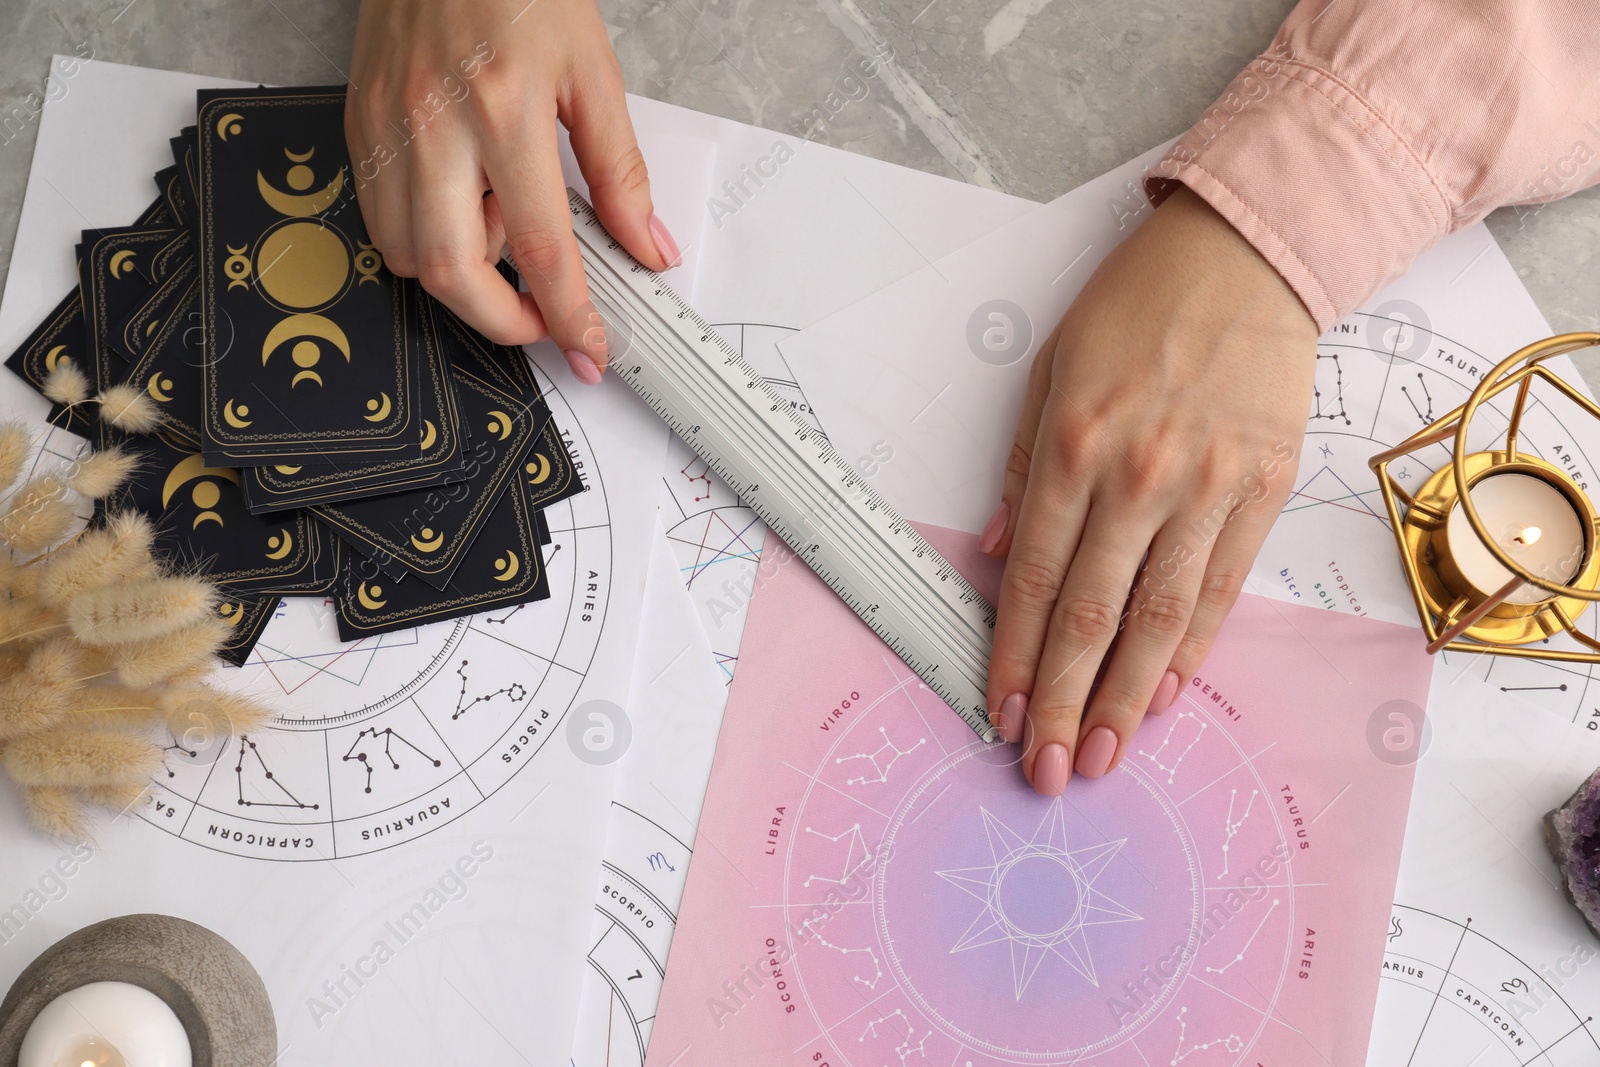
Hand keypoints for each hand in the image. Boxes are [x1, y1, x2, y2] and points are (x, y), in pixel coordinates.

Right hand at [346, 0, 679, 381]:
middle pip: (454, 275)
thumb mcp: (592, 73)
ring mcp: (386, 130)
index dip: (568, 316)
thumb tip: (647, 246)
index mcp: (505, 113)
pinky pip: (381, 219)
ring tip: (502, 232)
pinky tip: (462, 207)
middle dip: (502, 322)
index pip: (541, 249)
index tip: (589, 350)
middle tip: (541, 321)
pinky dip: (423, 241)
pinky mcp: (359, 126)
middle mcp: (435, 129)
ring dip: (461, 279)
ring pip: (408, 258)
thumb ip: (620, 171)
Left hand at [981, 185, 1315, 795]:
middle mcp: (1140, 477)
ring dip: (1126, 699)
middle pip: (1094, 617)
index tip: (998, 712)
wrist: (1247, 259)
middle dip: (1062, 702)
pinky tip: (1166, 698)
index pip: (1037, 580)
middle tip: (1045, 770)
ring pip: (1161, 620)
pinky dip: (1192, 651)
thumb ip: (1023, 473)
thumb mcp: (1050, 373)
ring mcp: (1207, 490)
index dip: (1014, 656)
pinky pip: (1222, 591)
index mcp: (1075, 446)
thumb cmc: (1137, 310)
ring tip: (1101, 756)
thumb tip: (1001, 559)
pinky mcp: (1262, 494)